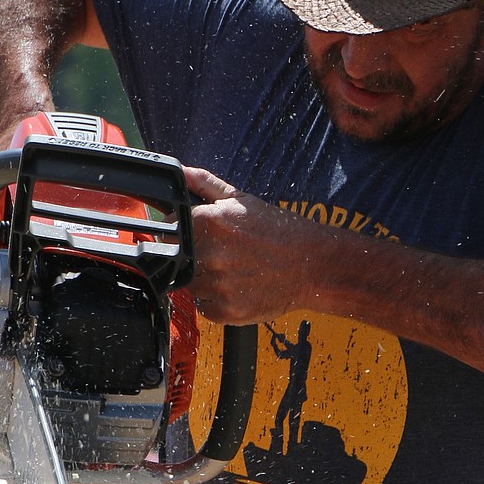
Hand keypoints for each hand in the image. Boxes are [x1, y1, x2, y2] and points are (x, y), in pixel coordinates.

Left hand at [184, 166, 323, 322]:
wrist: (312, 266)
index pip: (170, 229)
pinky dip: (216, 300)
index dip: (183, 231)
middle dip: (196, 256)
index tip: (200, 234)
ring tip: (233, 270)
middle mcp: (210, 255)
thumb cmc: (278, 231)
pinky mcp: (226, 311)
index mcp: (209, 222)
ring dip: (205, 279)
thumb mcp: (242, 200)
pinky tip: (237, 287)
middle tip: (223, 254)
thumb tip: (180, 172)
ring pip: (191, 285)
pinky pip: (205, 307)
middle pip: (179, 258)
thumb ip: (205, 184)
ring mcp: (218, 285)